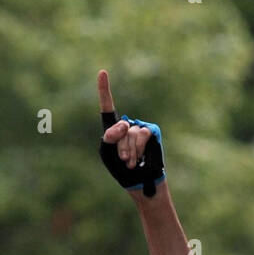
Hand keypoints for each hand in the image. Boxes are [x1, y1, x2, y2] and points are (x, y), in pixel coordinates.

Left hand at [97, 69, 165, 198]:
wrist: (139, 182)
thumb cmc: (121, 170)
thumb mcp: (107, 154)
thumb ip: (109, 137)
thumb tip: (124, 124)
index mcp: (113, 129)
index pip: (107, 107)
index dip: (104, 90)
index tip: (102, 72)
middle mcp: (127, 125)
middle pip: (119, 127)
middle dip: (119, 146)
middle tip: (123, 159)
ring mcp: (139, 127)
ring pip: (131, 133)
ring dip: (130, 151)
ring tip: (131, 162)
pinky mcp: (151, 132)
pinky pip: (142, 134)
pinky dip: (139, 147)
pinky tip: (140, 158)